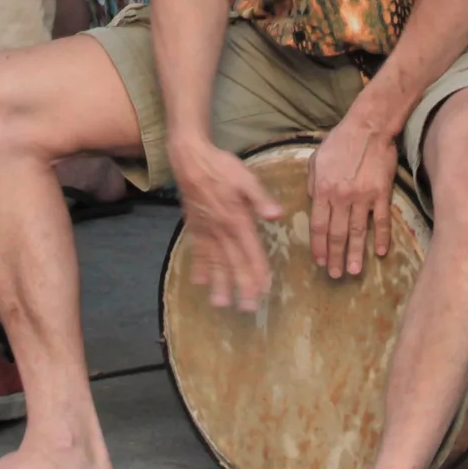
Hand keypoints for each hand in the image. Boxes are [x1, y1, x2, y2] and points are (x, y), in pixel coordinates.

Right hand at [169, 138, 283, 310]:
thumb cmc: (221, 167)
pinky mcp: (195, 227)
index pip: (251, 251)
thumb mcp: (246, 178)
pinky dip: (199, 267)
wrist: (190, 159)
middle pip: (233, 263)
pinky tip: (199, 282)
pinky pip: (197, 252)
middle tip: (248, 309)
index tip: (263, 290)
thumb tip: (277, 215)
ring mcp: (206, 230)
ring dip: (218, 283)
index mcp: (237, 220)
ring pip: (214, 262)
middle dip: (241, 286)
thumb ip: (260, 198)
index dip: (258, 271)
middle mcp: (221, 230)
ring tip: (221, 303)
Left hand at [307, 113, 399, 279]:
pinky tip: (381, 252)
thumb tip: (313, 203)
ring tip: (353, 271)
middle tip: (335, 275)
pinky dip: (382, 237)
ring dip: (355, 254)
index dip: (319, 246)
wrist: (368, 127)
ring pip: (358, 232)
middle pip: (337, 234)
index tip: (319, 261)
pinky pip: (381, 220)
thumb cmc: (339, 141)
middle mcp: (342, 197)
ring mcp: (363, 197)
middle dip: (335, 257)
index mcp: (323, 189)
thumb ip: (312, 184)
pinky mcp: (382, 194)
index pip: (319, 226)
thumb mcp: (316, 160)